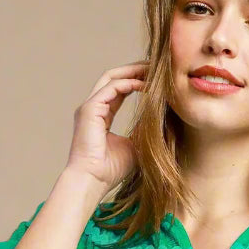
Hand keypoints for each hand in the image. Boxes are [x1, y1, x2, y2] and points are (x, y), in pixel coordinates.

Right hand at [64, 60, 147, 192]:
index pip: (119, 90)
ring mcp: (89, 107)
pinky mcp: (89, 109)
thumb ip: (143, 130)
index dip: (137, 81)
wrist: (93, 181)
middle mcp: (93, 108)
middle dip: (135, 70)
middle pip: (114, 78)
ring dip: (132, 72)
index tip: (155, 79)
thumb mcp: (134, 146)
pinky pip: (111, 87)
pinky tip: (144, 85)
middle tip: (155, 66)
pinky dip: (128, 83)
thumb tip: (160, 118)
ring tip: (152, 70)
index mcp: (101, 115)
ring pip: (111, 78)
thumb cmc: (111, 171)